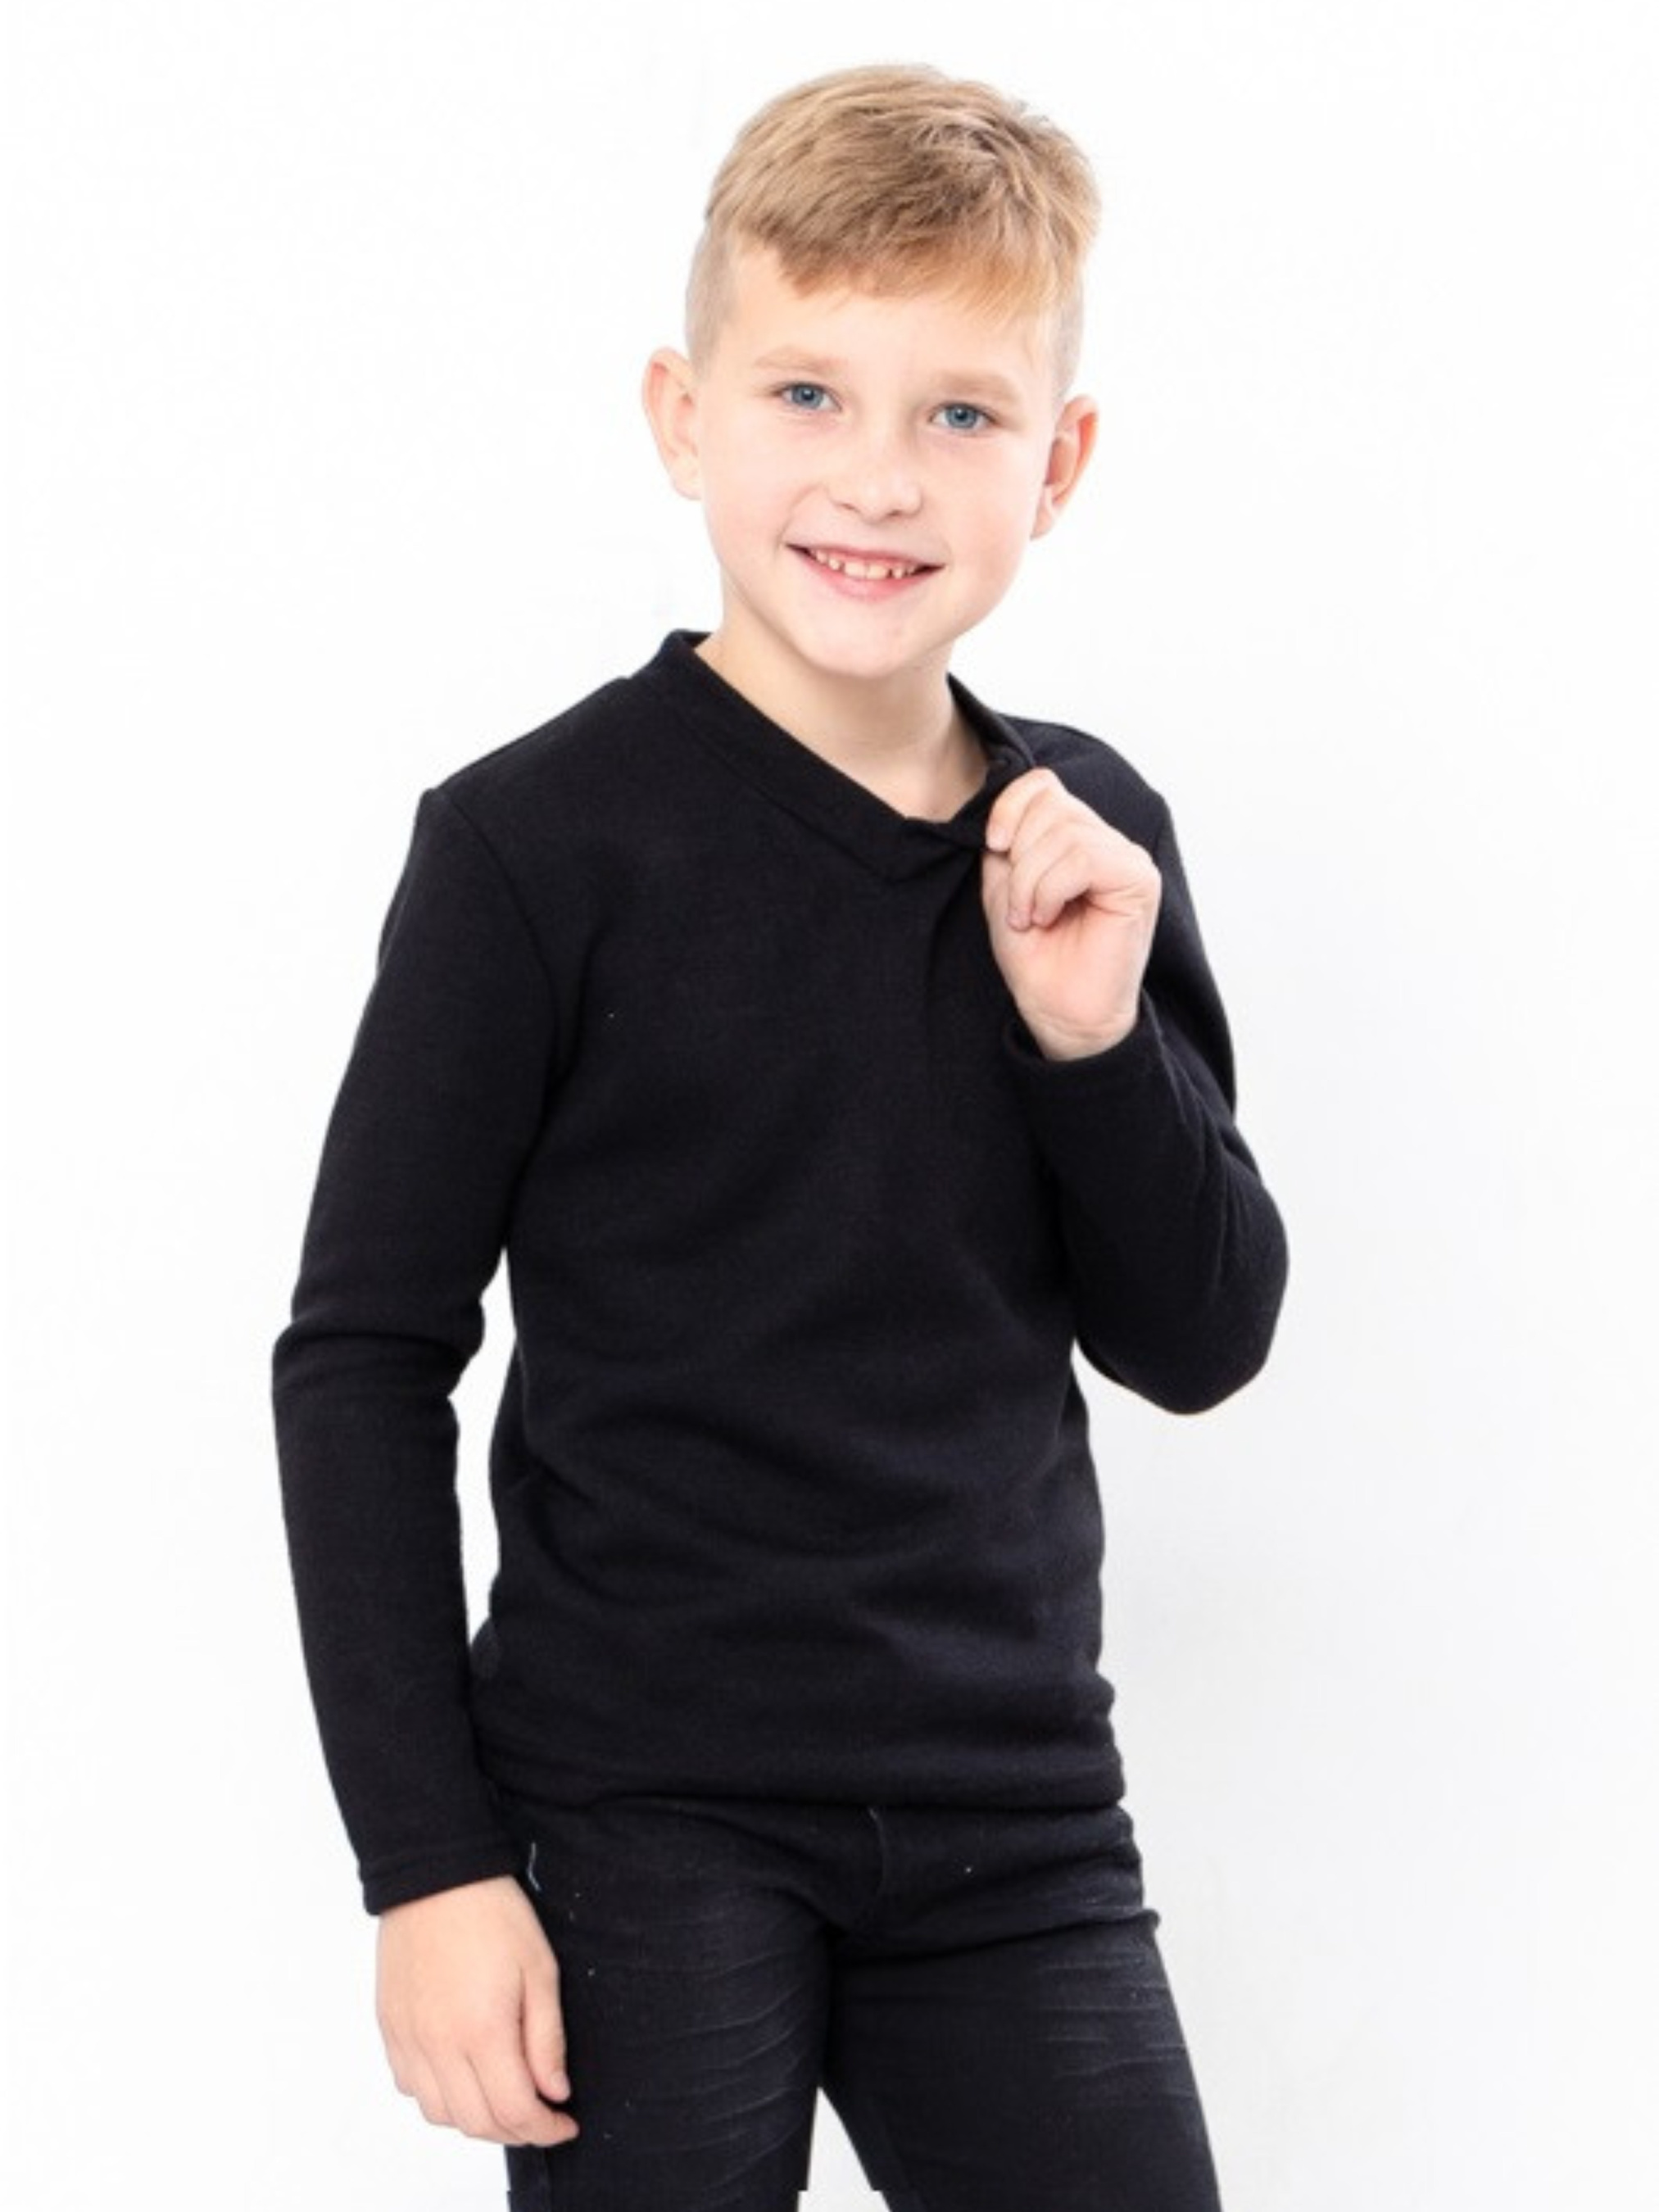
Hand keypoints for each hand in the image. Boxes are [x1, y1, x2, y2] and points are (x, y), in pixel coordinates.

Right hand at [376, 1874, 579, 2149]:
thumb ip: (546, 2038)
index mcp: (482, 2030)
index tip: (565, 2124)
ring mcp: (409, 2039)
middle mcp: (439, 2044)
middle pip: (476, 2123)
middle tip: (541, 2117)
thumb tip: (555, 2090)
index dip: (545, 2129)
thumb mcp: (539, 1969)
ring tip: (504, 2099)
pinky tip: (463, 2077)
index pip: (515, 2111)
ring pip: (440, 2114)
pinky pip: (410, 2087)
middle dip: (516, 2132)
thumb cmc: (492, 1913)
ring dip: (476, 2120)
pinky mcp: (390, 2028)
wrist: (435, 1875)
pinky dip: (439, 2098)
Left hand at [981, 768, 1160, 1057]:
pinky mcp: (1137, 879)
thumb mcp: (1004, 889)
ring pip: (1064, 832)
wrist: (1060, 1012)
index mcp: (1078, 838)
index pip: (1043, 785)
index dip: (1010, 805)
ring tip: (1031, 917)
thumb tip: (1004, 808)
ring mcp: (1127, 858)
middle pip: (1051, 805)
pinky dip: (1050, 889)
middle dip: (1018, 857)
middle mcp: (1108, 842)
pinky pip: (1082, 858)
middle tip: (1018, 907)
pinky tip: (1048, 917)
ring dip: (1030, 881)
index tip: (994, 846)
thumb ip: (1007, 844)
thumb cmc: (1037, 958)